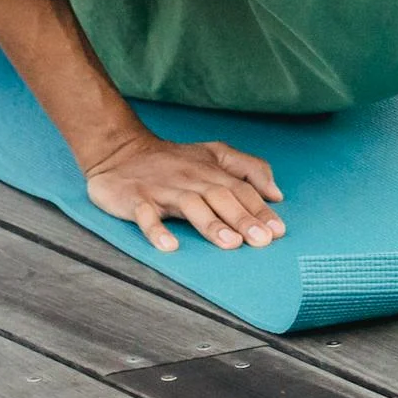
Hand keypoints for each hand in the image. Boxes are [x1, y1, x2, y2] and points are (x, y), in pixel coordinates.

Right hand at [84, 132, 285, 251]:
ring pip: (190, 205)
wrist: (120, 151)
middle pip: (220, 196)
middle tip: (262, 241)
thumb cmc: (173, 160)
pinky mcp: (135, 198)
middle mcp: (189, 178)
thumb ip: (248, 168)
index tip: (278, 231)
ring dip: (211, 224)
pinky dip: (156, 230)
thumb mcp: (214, 153)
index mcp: (210, 170)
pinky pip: (146, 214)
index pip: (240, 189)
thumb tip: (277, 193)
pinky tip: (169, 246)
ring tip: (230, 244)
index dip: (260, 209)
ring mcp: (162, 188)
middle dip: (243, 218)